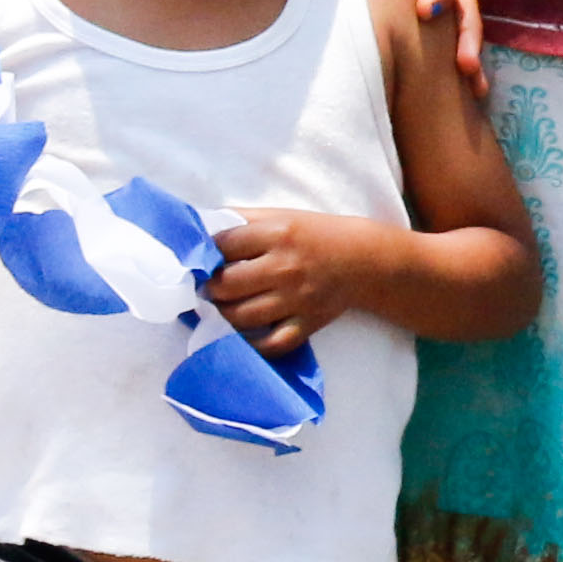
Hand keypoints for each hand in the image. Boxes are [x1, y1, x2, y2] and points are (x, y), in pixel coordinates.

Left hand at [202, 209, 373, 362]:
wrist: (363, 260)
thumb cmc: (315, 235)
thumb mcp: (281, 215)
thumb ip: (242, 219)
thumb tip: (199, 227)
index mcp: (278, 234)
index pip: (223, 245)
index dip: (205, 253)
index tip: (201, 260)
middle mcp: (285, 267)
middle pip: (226, 285)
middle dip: (208, 288)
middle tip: (207, 288)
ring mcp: (296, 299)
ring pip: (241, 317)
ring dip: (221, 315)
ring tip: (219, 308)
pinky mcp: (307, 324)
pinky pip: (271, 344)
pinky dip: (251, 345)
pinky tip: (240, 335)